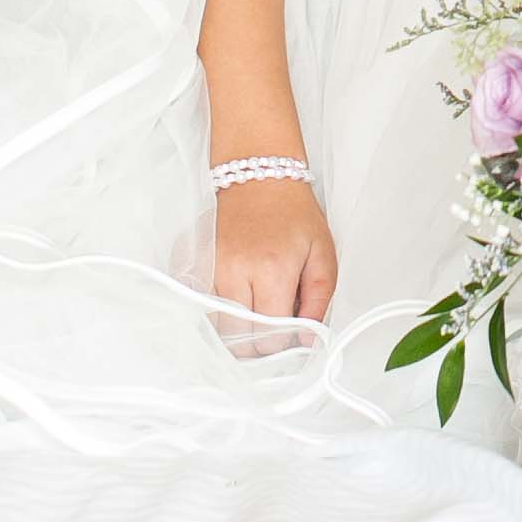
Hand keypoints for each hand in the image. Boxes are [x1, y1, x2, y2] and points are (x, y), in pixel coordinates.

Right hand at [213, 175, 337, 348]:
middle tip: (274, 329)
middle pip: (240, 340)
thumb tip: (308, 339)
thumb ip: (319, 301)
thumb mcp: (323, 254)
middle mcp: (237, 272)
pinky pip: (204, 308)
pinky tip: (238, 301)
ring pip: (219, 328)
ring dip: (238, 330)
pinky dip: (220, 314)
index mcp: (272, 269)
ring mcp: (213, 269)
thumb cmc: (293, 213)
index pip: (270, 337)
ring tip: (257, 311)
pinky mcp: (198, 265)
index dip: (283, 343)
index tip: (290, 335)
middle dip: (259, 343)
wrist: (259, 177)